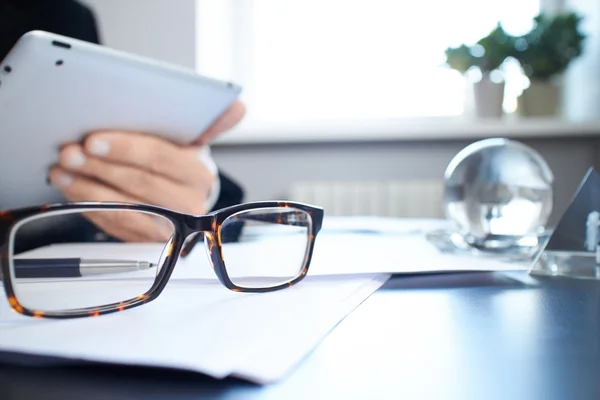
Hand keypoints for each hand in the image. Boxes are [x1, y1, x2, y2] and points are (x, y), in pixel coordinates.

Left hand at [48, 101, 245, 241]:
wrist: (183, 198)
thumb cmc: (181, 163)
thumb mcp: (196, 140)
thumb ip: (214, 121)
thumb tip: (240, 106)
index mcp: (201, 174)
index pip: (161, 158)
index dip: (126, 148)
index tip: (94, 138)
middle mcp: (189, 204)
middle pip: (138, 183)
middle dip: (99, 166)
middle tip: (68, 151)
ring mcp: (169, 227)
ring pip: (124, 208)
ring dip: (87, 188)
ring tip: (62, 168)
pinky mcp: (149, 242)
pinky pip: (115, 226)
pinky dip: (89, 206)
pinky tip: (70, 187)